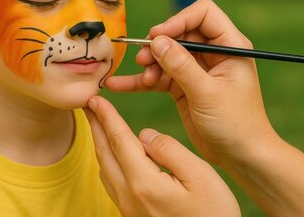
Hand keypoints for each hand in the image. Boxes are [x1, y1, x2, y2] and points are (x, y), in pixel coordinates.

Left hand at [85, 95, 239, 216]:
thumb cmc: (215, 215)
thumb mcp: (201, 176)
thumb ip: (169, 150)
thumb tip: (144, 134)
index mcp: (144, 182)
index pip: (119, 140)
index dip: (106, 116)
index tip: (94, 97)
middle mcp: (129, 196)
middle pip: (104, 153)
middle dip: (95, 125)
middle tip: (88, 104)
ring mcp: (128, 209)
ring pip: (104, 169)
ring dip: (99, 143)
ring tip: (98, 125)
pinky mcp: (132, 216)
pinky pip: (111, 183)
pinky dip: (107, 161)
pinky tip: (113, 156)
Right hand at [105, 0, 276, 165]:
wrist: (241, 157)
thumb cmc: (236, 124)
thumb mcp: (207, 93)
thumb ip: (181, 66)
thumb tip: (156, 41)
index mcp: (230, 46)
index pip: (202, 14)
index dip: (179, 20)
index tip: (158, 36)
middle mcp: (212, 53)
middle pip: (178, 33)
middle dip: (159, 45)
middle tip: (144, 59)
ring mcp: (195, 69)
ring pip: (165, 54)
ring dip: (150, 63)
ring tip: (145, 77)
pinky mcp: (182, 86)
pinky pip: (157, 76)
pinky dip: (139, 81)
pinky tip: (116, 85)